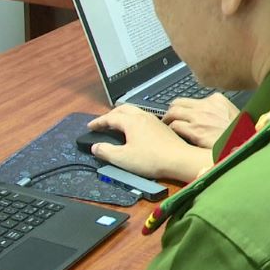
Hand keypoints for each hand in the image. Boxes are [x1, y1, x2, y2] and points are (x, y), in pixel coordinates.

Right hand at [89, 105, 213, 182]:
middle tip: (102, 123)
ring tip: (117, 124)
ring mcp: (153, 120)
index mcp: (131, 121)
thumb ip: (106, 151)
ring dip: (123, 115)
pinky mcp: (162, 126)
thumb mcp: (123, 158)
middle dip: (110, 115)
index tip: (90, 126)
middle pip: (122, 109)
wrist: (179, 159)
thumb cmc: (151, 159)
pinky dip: (133, 119)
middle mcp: (142, 116)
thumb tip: (95, 147)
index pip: (110, 117)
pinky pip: (143, 117)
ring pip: (134, 111)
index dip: (98, 122)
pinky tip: (135, 130)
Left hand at [162, 94, 239, 148]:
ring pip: (173, 113)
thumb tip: (212, 114)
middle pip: (178, 103)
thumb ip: (221, 110)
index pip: (192, 99)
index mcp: (217, 100)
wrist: (244, 145)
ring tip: (167, 127)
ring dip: (168, 120)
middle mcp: (206, 106)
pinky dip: (171, 130)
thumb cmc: (242, 134)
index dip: (184, 107)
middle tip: (169, 119)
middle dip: (171, 111)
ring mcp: (199, 117)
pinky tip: (171, 136)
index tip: (181, 113)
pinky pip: (175, 126)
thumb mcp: (234, 115)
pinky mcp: (195, 131)